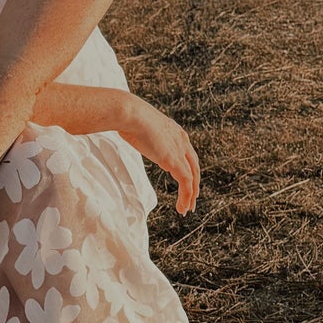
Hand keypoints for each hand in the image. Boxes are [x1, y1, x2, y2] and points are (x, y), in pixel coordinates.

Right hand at [118, 93, 200, 214]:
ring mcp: (180, 151)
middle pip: (194, 167)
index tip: (184, 181)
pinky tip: (182, 207)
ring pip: (193, 178)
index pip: (187, 154)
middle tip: (191, 199)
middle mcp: (182, 141)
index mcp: (175, 132)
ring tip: (186, 209)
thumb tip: (129, 133)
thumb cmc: (128, 117)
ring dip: (190, 195)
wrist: (130, 114)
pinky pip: (186, 183)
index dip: (188, 168)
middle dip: (194, 184)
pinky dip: (186, 196)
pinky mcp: (175, 162)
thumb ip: (141, 133)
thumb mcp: (140, 126)